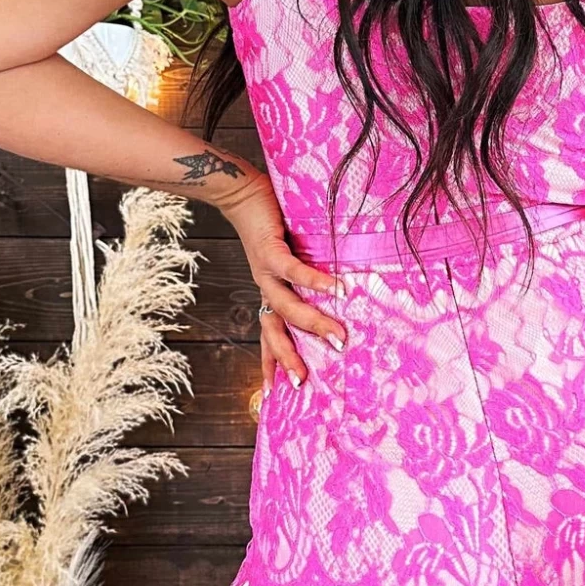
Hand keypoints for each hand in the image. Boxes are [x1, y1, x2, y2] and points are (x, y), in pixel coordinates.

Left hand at [214, 173, 346, 393]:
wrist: (240, 191)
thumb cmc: (270, 222)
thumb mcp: (290, 257)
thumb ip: (308, 276)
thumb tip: (344, 290)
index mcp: (269, 293)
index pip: (270, 336)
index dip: (271, 364)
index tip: (274, 394)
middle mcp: (265, 288)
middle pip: (275, 332)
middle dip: (290, 359)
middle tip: (306, 383)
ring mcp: (266, 272)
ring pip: (288, 308)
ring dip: (313, 325)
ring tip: (339, 338)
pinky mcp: (270, 251)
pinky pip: (294, 271)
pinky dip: (316, 281)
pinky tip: (337, 289)